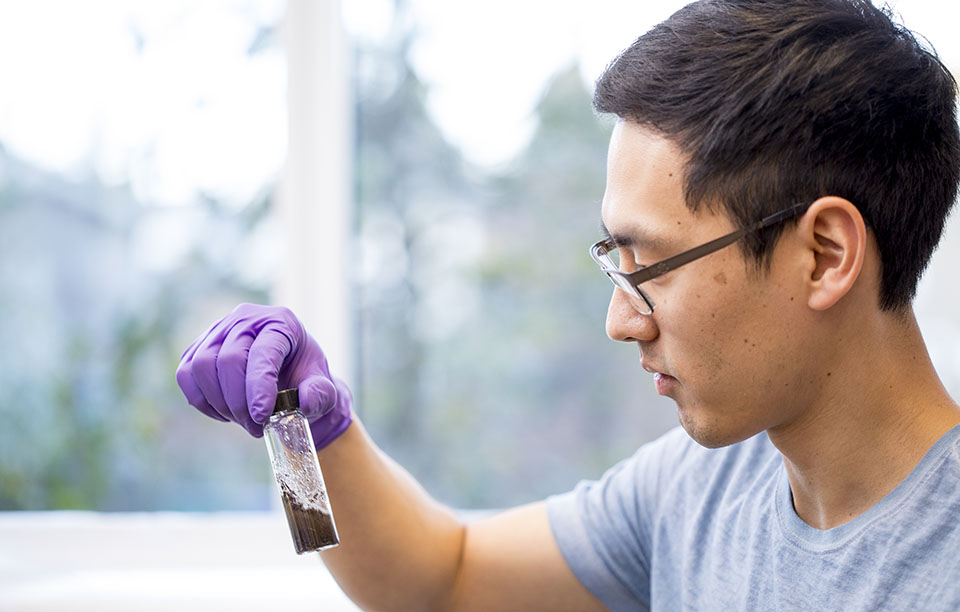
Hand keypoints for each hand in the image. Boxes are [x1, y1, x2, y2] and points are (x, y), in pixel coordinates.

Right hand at [175, 303, 352, 448]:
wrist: (288, 376)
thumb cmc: (305, 379)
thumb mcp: (324, 387)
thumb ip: (321, 394)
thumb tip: (305, 401)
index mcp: (281, 322)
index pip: (263, 352)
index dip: (259, 387)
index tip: (262, 416)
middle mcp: (246, 318)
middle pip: (228, 359)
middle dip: (239, 401)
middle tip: (256, 426)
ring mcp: (218, 330)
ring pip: (201, 366)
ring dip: (220, 403)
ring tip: (243, 420)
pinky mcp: (198, 347)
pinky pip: (186, 375)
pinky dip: (202, 400)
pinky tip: (225, 412)